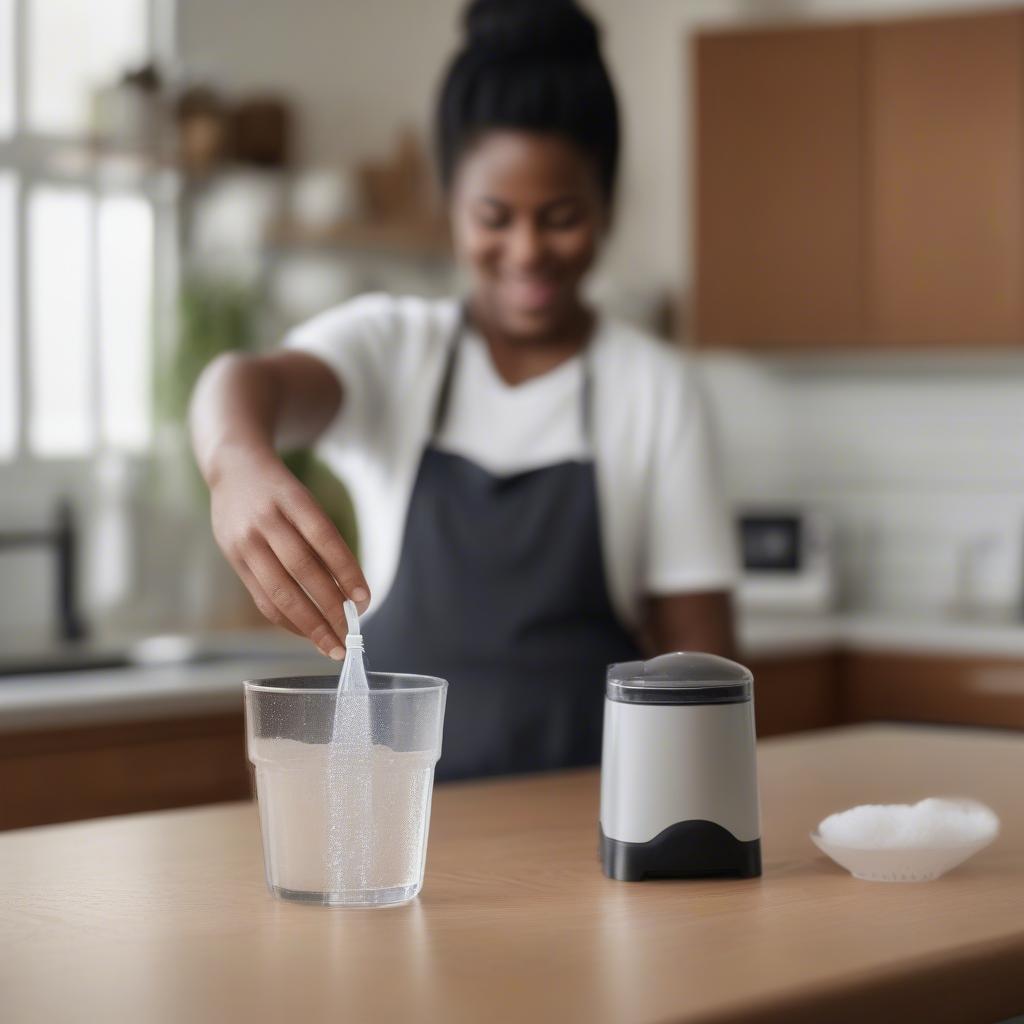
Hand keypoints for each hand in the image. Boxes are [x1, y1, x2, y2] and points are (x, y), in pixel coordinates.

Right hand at [209, 444, 368, 658]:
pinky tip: (307, 633)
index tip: (364, 599)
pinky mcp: (234, 559)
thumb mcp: (304, 501)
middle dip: (329, 607)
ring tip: (333, 645)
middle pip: (302, 570)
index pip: (325, 538)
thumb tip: (349, 591)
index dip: (346, 570)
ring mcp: (245, 541)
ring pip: (279, 591)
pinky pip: (262, 598)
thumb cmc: (281, 491)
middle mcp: (266, 520)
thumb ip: (322, 541)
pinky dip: (287, 621)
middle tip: (352, 633)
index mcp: (293, 499)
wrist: (232, 468)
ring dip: (309, 625)